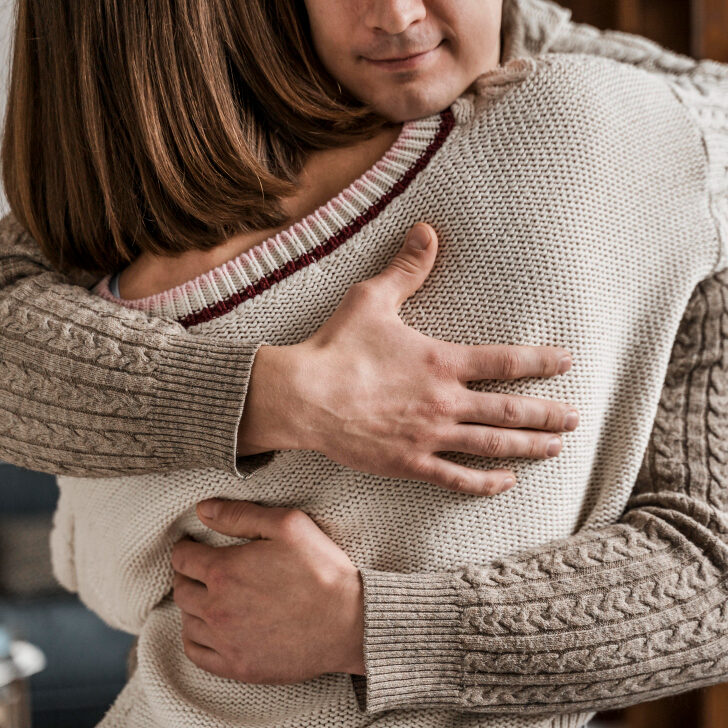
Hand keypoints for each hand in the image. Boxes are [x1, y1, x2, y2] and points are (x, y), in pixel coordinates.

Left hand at [171, 499, 365, 683]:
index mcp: (225, 571)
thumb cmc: (322, 569)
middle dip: (186, 574)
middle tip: (199, 568)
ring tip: (206, 595)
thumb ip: (241, 514)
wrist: (349, 622)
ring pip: (187, 621)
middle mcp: (217, 608)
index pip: (183, 558)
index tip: (192, 546)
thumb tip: (203, 509)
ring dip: (191, 605)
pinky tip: (207, 628)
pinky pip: (197, 653)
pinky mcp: (238, 666)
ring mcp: (226, 641)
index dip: (186, 547)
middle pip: (181, 589)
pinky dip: (194, 637)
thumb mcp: (288, 525)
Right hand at [237, 222, 578, 496]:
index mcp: (442, 361)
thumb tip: (427, 230)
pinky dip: (486, 482)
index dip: (541, 362)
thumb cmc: (337, 347)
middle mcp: (446, 401)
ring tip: (556, 448)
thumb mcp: (372, 299)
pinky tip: (507, 482)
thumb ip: (407, 268)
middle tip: (573, 418)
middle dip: (548, 414)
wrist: (304, 397)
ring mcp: (431, 436)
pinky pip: (457, 478)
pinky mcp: (410, 463)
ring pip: (493, 444)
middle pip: (511, 410)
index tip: (566, 363)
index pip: (506, 361)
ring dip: (529, 446)